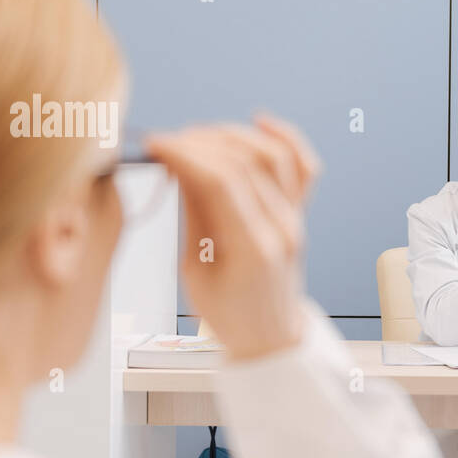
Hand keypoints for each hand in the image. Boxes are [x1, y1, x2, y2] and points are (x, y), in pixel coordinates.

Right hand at [145, 115, 320, 361]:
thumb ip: (193, 214)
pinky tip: (259, 121)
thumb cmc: (228, 313)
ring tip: (198, 137)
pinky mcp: (300, 213)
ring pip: (272, 155)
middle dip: (200, 143)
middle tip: (168, 142)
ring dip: (232, 135)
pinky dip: (284, 137)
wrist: (269, 335)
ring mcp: (296, 218)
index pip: (220, 181)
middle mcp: (282, 228)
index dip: (184, 154)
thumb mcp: (194, 270)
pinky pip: (302, 165)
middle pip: (243, 163)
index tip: (155, 144)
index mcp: (254, 249)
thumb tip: (178, 164)